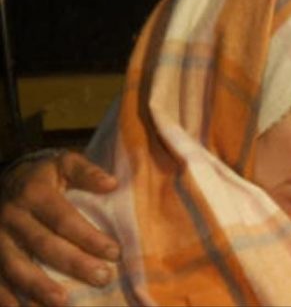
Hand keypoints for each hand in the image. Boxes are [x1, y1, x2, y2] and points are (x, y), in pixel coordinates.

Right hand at [0, 151, 119, 305]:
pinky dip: (5, 298)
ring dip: (38, 288)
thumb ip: (87, 172)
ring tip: (63, 303)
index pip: (64, 219)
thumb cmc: (42, 175)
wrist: (4, 179)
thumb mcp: (64, 162)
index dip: (89, 237)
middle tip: (102, 278)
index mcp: (35, 193)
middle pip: (43, 245)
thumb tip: (112, 184)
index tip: (115, 252)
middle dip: (74, 264)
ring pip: (15, 266)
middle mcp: (12, 216)